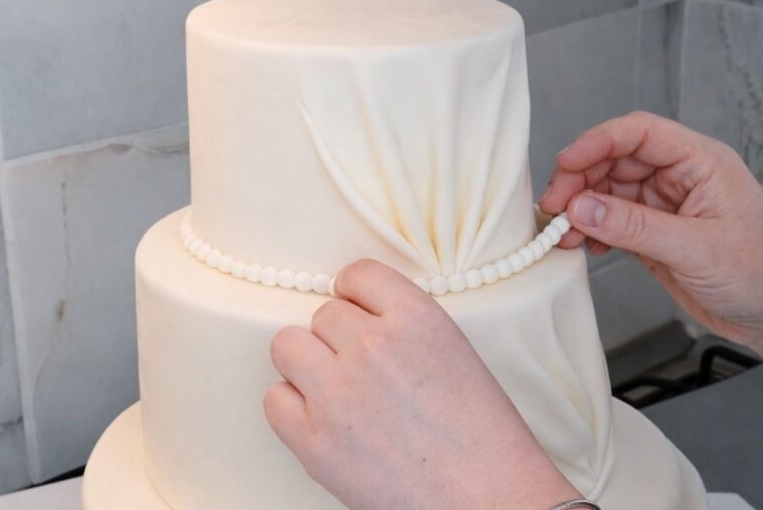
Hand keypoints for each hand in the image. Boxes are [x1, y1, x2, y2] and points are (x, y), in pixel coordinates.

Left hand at [265, 259, 578, 509]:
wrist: (488, 499)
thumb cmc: (483, 436)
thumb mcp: (455, 352)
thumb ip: (404, 327)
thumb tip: (356, 321)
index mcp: (416, 317)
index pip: (358, 274)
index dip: (356, 295)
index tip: (358, 312)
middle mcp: (372, 346)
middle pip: (323, 314)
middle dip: (338, 338)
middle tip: (360, 368)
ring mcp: (338, 393)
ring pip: (287, 345)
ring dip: (306, 363)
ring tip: (333, 389)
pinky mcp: (315, 440)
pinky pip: (275, 398)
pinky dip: (292, 407)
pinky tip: (321, 419)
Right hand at [538, 111, 762, 349]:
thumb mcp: (695, 249)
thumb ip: (634, 227)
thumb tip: (581, 207)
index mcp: (700, 162)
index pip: (638, 133)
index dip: (597, 143)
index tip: (565, 166)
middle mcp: (680, 177)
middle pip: (615, 160)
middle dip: (580, 180)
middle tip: (554, 208)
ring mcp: (665, 206)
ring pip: (608, 192)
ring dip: (581, 209)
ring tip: (562, 233)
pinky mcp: (655, 234)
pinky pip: (612, 221)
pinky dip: (592, 230)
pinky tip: (583, 246)